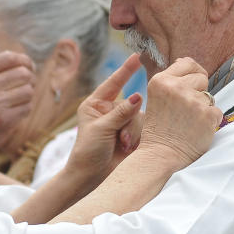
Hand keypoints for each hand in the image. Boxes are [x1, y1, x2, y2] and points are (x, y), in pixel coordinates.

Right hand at [0, 51, 35, 158]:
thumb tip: (27, 62)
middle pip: (23, 73)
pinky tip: (16, 109)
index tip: (28, 66)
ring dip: (28, 94)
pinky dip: (25, 107)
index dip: (24, 60)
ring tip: (20, 97)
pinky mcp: (4, 120)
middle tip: (28, 82)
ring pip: (28, 91)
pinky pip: (27, 107)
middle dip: (30, 77)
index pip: (9, 58)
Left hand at [63, 54, 143, 189]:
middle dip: (128, 121)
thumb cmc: (88, 151)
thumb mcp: (101, 129)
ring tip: (123, 145)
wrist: (91, 177)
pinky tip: (129, 149)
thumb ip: (120, 113)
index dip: (126, 70)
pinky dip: (138, 138)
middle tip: (120, 138)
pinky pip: (145, 129)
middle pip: (131, 104)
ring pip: (141, 117)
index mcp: (96, 104)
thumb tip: (138, 96)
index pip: (113, 83)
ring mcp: (123, 123)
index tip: (137, 56)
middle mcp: (111, 111)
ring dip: (133, 132)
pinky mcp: (134, 136)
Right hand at [139, 57, 222, 167]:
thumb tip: (184, 61)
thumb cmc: (159, 129)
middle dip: (198, 91)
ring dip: (203, 108)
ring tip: (188, 122)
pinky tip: (196, 130)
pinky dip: (210, 122)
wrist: (160, 156)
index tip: (189, 86)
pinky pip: (217, 111)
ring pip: (209, 96)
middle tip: (185, 110)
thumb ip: (170, 80)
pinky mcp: (207, 114)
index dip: (192, 74)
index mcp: (161, 80)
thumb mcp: (156, 97)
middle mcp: (176, 87)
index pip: (187, 62)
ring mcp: (192, 100)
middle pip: (201, 77)